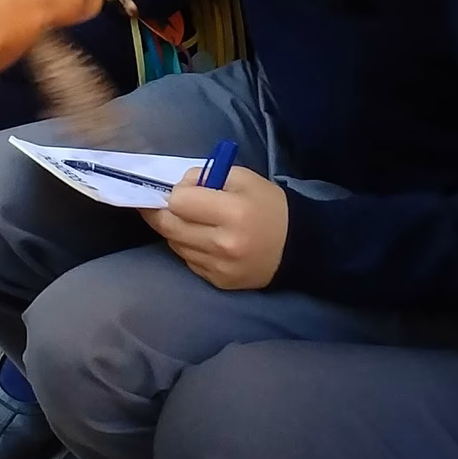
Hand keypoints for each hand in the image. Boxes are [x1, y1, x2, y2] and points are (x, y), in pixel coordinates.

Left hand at [140, 167, 286, 290]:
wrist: (296, 246)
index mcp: (233, 212)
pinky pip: (188, 261)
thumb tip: (176, 188)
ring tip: (190, 221)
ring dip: (175, 230)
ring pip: (175, 245)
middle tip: (163, 204)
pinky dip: (189, 247)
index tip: (184, 190)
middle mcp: (223, 244)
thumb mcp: (242, 178)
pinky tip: (203, 239)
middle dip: (161, 212)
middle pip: (169, 226)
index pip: (179, 202)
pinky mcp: (218, 282)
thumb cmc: (268, 205)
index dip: (176, 192)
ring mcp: (220, 267)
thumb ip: (206, 176)